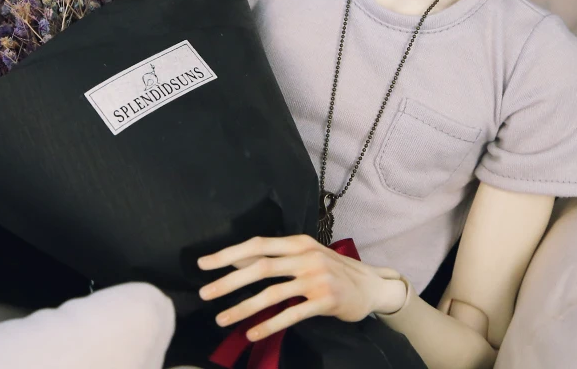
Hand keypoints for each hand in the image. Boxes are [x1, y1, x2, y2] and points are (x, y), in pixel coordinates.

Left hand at [197, 234, 396, 340]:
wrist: (372, 286)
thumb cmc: (332, 270)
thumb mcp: (305, 256)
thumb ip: (277, 257)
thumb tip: (238, 261)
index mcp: (297, 242)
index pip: (257, 244)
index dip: (229, 253)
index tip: (204, 264)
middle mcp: (305, 256)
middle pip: (260, 266)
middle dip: (229, 280)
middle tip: (205, 292)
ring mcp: (316, 277)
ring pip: (272, 292)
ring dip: (244, 306)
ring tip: (221, 318)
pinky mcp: (326, 300)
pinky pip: (292, 314)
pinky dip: (270, 324)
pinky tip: (252, 333)